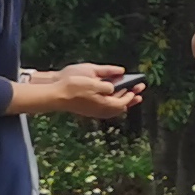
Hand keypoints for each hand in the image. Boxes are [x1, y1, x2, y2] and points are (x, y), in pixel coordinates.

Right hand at [27, 64, 143, 119]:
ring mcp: (94, 112)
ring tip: (128, 95)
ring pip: (113, 109)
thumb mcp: (93, 82)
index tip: (137, 87)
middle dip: (130, 98)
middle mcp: (101, 111)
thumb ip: (107, 85)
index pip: (123, 102)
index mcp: (105, 104)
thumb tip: (114, 87)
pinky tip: (112, 98)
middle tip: (138, 92)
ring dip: (121, 101)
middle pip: (120, 107)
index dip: (131, 94)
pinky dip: (112, 103)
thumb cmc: (73, 87)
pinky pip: (105, 109)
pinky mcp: (88, 110)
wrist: (56, 95)